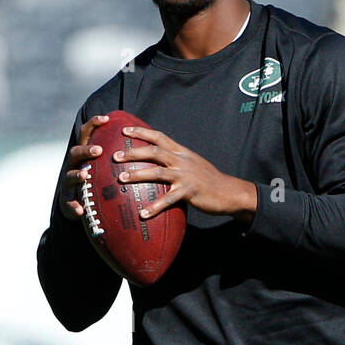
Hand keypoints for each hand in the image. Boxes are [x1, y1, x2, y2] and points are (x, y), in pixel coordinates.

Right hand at [59, 115, 109, 220]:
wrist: (78, 206)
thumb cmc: (97, 183)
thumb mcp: (104, 168)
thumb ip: (116, 157)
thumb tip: (143, 145)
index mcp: (84, 155)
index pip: (87, 134)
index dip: (94, 124)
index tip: (107, 118)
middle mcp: (74, 166)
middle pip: (75, 152)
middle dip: (86, 150)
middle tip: (98, 150)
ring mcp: (69, 183)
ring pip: (70, 176)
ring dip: (77, 175)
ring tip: (85, 176)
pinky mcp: (67, 201)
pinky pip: (69, 203)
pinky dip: (74, 206)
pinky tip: (80, 209)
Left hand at [115, 125, 256, 223]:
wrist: (229, 191)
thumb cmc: (209, 180)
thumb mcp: (193, 163)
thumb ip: (177, 160)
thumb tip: (159, 162)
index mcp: (182, 152)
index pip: (159, 137)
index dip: (141, 132)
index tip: (124, 131)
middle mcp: (182, 160)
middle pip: (154, 151)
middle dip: (133, 152)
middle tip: (115, 156)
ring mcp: (185, 176)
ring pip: (157, 172)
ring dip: (137, 174)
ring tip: (121, 178)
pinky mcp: (189, 192)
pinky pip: (168, 200)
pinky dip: (154, 207)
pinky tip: (143, 213)